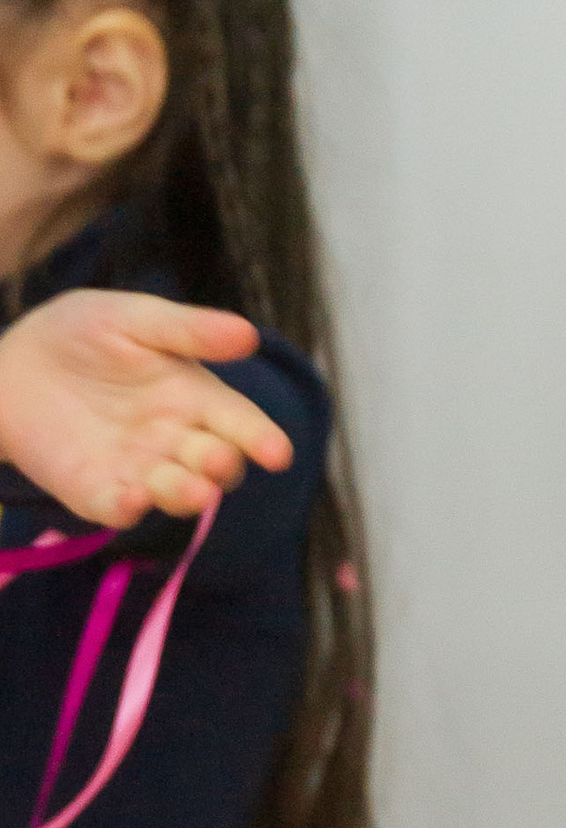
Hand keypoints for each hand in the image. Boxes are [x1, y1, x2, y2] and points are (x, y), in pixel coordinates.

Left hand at [0, 289, 288, 527]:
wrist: (12, 364)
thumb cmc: (82, 334)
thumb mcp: (133, 318)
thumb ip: (188, 330)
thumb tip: (249, 335)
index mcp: (195, 397)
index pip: (240, 423)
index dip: (261, 439)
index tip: (277, 453)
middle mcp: (177, 440)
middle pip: (215, 465)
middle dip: (221, 467)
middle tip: (216, 459)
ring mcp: (140, 470)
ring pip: (176, 493)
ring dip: (187, 496)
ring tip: (191, 490)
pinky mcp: (99, 492)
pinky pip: (121, 509)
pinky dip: (130, 508)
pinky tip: (133, 498)